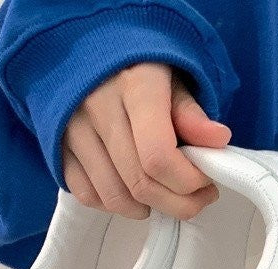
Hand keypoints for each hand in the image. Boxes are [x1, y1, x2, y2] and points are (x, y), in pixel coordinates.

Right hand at [62, 63, 231, 219]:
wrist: (83, 52)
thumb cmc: (138, 70)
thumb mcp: (173, 80)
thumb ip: (192, 114)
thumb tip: (218, 141)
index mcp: (134, 87)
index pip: (159, 157)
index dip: (188, 182)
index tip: (207, 183)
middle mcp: (98, 109)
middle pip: (140, 183)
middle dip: (177, 203)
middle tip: (197, 199)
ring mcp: (73, 131)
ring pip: (114, 197)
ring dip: (148, 208)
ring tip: (167, 196)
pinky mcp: (59, 149)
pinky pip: (88, 195)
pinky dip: (116, 205)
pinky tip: (135, 194)